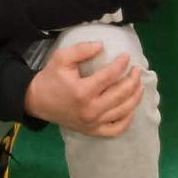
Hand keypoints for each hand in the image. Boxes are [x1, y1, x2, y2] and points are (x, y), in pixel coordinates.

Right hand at [24, 42, 143, 138]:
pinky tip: (132, 109)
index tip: (127, 56)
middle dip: (133, 80)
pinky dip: (127, 120)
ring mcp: (93, 123)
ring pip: (122, 112)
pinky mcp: (93, 131)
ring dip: (135, 98)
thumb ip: (82, 50)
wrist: (38, 101)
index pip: (109, 76)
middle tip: (138, 69)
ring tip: (140, 85)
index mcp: (82, 91)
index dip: (121, 65)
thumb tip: (102, 46)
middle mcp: (91, 110)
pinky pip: (116, 129)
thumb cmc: (51, 77)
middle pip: (120, 95)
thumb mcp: (62, 58)